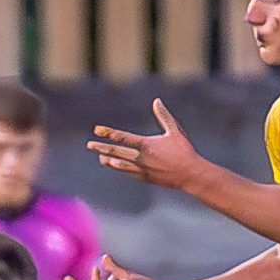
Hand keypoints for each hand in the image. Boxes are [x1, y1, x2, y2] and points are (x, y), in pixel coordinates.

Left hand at [87, 99, 208, 190]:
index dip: (108, 133)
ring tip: (100, 158)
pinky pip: (129, 173)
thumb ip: (163, 116)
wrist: (191, 175)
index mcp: (146, 145)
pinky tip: (116, 166)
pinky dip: (120, 168)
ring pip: (120, 165)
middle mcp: (140, 159)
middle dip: (101, 148)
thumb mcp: (175, 131)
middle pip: (116, 152)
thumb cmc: (184, 151)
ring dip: (109, 160)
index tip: (97, 129)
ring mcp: (142, 170)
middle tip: (89, 145)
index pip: (122, 137)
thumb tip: (156, 101)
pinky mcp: (146, 178)